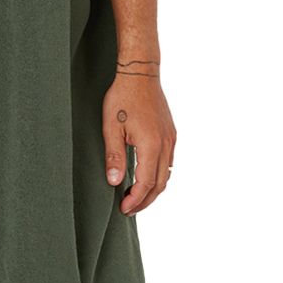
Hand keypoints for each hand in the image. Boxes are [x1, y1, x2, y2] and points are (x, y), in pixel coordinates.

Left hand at [102, 72, 176, 214]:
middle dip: (145, 200)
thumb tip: (115, 182)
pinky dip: (158, 175)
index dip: (136, 199)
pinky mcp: (171, 133)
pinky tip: (145, 176)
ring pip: (167, 174)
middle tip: (129, 209)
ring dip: (153, 189)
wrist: (140, 73)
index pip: (146, 183)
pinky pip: (169, 162)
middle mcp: (166, 144)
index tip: (124, 208)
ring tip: (136, 196)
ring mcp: (171, 138)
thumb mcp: (111, 127)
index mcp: (151, 144)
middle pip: (160, 184)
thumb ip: (114, 157)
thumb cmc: (122, 97)